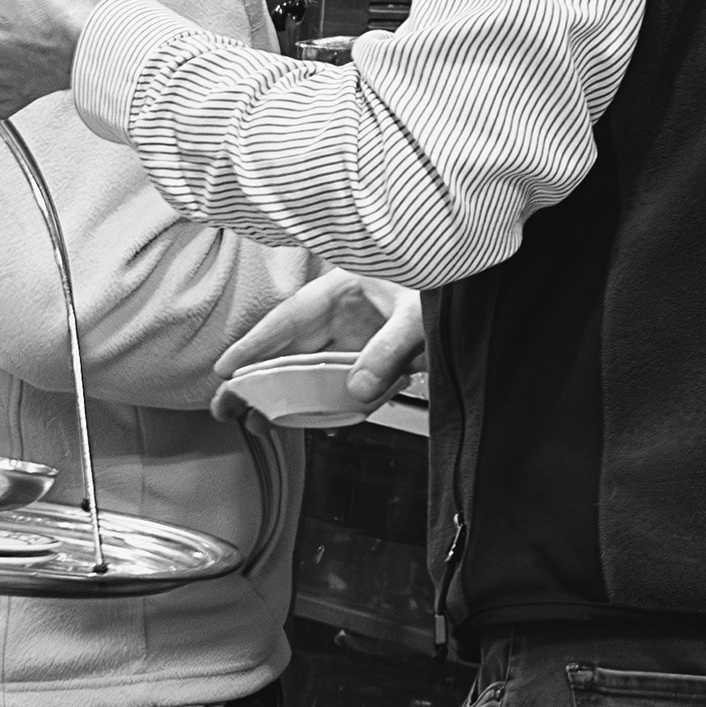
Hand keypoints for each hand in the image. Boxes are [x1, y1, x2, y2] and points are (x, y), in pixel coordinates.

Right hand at [221, 270, 429, 409]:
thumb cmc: (444, 285)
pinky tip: (302, 418)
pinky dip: (320, 399)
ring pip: (307, 367)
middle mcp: (341, 314)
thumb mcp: (417, 316)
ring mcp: (354, 336)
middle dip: (255, 378)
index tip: (228, 370)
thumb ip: (388, 352)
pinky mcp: (371, 356)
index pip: (288, 319)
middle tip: (227, 408)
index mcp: (341, 290)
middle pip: (288, 348)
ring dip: (282, 393)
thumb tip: (356, 390)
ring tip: (254, 421)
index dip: (255, 345)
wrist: (478, 293)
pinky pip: (336, 380)